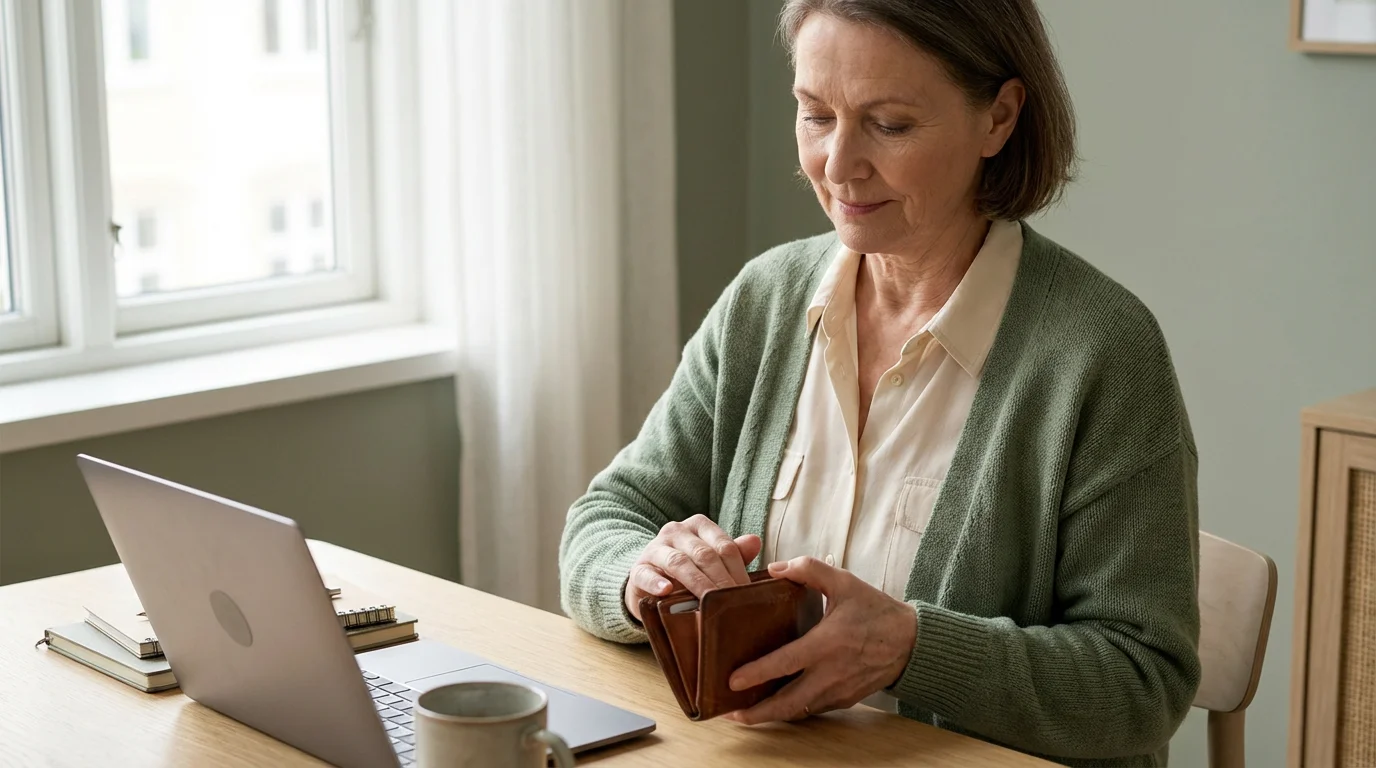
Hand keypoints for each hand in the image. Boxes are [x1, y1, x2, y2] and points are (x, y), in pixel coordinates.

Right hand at [624, 515, 761, 621]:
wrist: (649, 582)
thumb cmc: (688, 572)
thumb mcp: (711, 562)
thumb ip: (733, 553)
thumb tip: (755, 541)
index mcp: (699, 526)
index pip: (724, 545)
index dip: (738, 570)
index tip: (746, 594)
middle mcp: (676, 531)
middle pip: (704, 554)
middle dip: (721, 580)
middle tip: (732, 603)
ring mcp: (655, 549)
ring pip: (679, 562)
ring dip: (696, 583)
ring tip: (707, 601)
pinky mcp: (638, 569)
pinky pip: (646, 574)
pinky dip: (656, 582)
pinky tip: (666, 591)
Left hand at [724, 556, 916, 723]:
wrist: (911, 642)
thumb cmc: (876, 611)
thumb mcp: (845, 581)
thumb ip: (809, 569)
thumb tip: (776, 568)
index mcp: (828, 643)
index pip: (786, 663)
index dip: (757, 673)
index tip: (733, 680)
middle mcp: (831, 673)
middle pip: (788, 702)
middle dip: (758, 713)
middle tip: (731, 714)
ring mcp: (838, 690)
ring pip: (799, 711)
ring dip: (772, 716)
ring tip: (746, 714)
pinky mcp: (845, 700)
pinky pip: (813, 709)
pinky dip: (793, 710)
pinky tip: (776, 705)